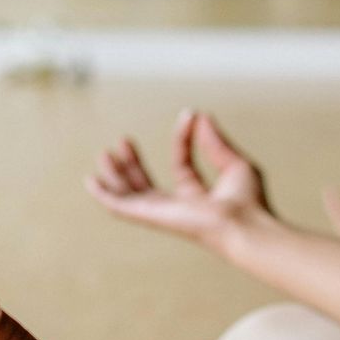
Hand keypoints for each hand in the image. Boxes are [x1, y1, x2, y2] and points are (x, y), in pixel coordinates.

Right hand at [86, 107, 269, 249]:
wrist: (243, 223)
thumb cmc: (248, 203)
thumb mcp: (235, 163)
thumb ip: (215, 142)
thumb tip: (201, 116)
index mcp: (198, 198)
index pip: (181, 164)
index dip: (183, 138)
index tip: (190, 115)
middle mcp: (177, 208)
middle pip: (146, 185)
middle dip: (134, 164)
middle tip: (124, 140)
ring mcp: (162, 213)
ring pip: (130, 195)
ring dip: (116, 174)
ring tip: (105, 153)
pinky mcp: (151, 215)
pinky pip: (121, 206)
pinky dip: (104, 194)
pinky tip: (91, 181)